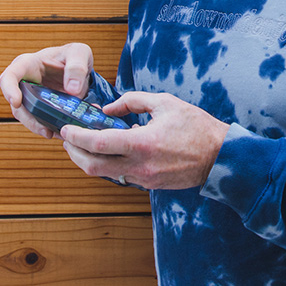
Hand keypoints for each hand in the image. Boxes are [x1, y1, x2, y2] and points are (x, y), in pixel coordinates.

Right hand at [0, 42, 94, 138]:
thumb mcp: (79, 53)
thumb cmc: (73, 55)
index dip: (9, 90)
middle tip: (46, 130)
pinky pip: (41, 122)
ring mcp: (31, 98)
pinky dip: (51, 128)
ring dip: (41, 127)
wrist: (78, 68)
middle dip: (29, 119)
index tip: (16, 102)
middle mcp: (24, 83)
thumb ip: (77, 67)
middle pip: (17, 105)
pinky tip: (63, 132)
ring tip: (58, 133)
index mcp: (28, 64)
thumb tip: (72, 90)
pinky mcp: (40, 110)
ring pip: (28, 118)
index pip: (9, 76)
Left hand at [60, 91, 229, 190]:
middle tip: (68, 140)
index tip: (66, 129)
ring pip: (106, 173)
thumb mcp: (164, 103)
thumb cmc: (196, 127)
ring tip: (84, 144)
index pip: (98, 143)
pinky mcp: (150, 185)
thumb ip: (132, 101)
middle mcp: (139, 165)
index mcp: (141, 143)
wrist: (220, 156)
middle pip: (93, 166)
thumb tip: (109, 108)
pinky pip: (121, 175)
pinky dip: (109, 164)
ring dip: (91, 160)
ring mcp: (144, 178)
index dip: (77, 137)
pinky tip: (110, 151)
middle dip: (75, 153)